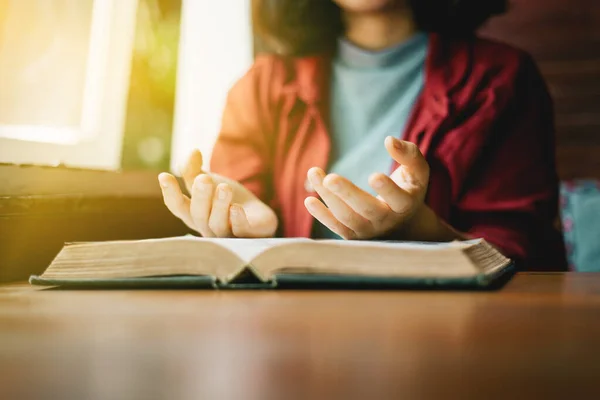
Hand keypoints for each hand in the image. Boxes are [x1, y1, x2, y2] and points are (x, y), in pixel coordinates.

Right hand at [158, 149, 277, 237]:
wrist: (257, 216)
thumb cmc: (227, 200)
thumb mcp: (211, 182)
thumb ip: (196, 171)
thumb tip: (192, 151)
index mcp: (193, 214)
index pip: (177, 206)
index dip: (170, 193)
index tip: (164, 175)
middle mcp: (207, 228)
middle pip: (198, 215)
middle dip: (200, 196)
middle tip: (203, 179)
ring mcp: (226, 235)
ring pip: (218, 224)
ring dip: (219, 205)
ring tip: (224, 188)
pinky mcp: (248, 237)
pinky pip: (240, 232)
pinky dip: (237, 221)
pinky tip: (236, 208)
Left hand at [304, 136, 432, 239]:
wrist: (403, 225)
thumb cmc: (408, 189)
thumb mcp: (417, 172)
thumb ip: (409, 154)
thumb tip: (389, 140)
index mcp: (405, 204)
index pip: (398, 199)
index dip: (387, 189)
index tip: (374, 175)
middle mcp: (386, 221)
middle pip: (367, 209)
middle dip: (348, 193)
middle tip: (330, 178)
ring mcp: (368, 230)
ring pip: (347, 217)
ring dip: (328, 197)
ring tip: (314, 173)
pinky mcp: (353, 235)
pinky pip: (336, 227)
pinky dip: (322, 216)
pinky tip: (309, 200)